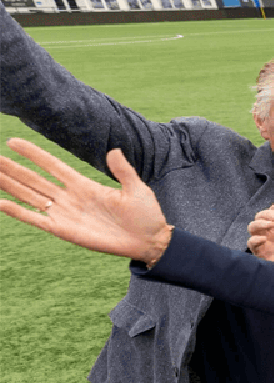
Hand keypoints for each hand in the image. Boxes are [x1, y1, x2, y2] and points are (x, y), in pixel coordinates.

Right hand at [0, 139, 170, 262]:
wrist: (149, 241)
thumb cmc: (144, 215)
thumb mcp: (135, 188)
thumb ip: (122, 170)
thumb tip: (113, 150)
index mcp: (83, 185)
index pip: (51, 165)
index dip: (33, 153)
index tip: (13, 141)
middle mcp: (69, 197)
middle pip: (33, 179)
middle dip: (12, 168)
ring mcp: (64, 214)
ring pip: (30, 196)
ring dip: (10, 185)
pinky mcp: (64, 230)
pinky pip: (36, 219)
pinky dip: (18, 212)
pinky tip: (1, 203)